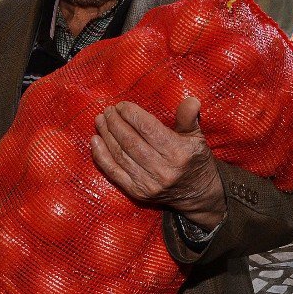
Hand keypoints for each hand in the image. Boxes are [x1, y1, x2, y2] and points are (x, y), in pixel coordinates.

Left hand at [91, 97, 225, 229]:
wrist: (198, 194)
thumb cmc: (195, 160)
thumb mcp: (197, 137)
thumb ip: (189, 117)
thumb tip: (191, 99)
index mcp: (178, 152)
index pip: (149, 129)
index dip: (132, 115)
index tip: (122, 105)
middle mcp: (163, 169)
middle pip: (131, 141)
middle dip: (115, 123)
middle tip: (108, 110)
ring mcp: (149, 183)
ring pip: (120, 155)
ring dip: (106, 135)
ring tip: (100, 120)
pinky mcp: (138, 193)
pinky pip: (114, 173)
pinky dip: (101, 156)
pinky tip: (95, 141)